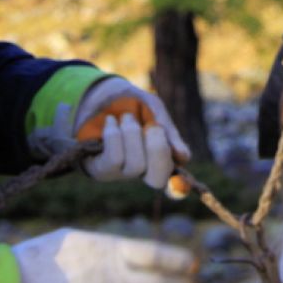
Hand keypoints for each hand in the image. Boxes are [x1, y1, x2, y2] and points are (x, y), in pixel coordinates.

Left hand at [54, 76, 190, 187]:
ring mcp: (121, 173)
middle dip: (158, 150)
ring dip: (133, 135)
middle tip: (153, 126)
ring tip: (126, 118)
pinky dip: (114, 136)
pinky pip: (114, 159)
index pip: (172, 184)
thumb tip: (183, 157)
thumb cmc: (133, 104)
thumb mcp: (154, 110)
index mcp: (161, 160)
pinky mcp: (100, 169)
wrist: (99, 95)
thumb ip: (168, 132)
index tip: (180, 179)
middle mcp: (142, 172)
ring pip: (136, 165)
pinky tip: (110, 122)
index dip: (179, 188)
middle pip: (158, 180)